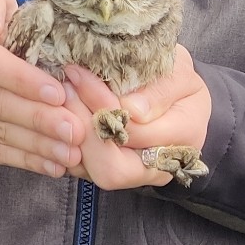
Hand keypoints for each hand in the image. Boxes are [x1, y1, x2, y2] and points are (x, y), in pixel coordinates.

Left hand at [61, 50, 212, 190]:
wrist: (175, 96)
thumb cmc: (176, 77)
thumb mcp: (179, 71)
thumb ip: (161, 89)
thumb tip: (133, 110)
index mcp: (184, 136)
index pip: (135, 131)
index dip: (103, 104)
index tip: (79, 73)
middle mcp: (159, 166)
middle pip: (112, 168)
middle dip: (83, 126)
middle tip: (65, 88)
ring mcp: (133, 174)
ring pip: (92, 172)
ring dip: (70, 136)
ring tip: (60, 96)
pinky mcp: (108, 171)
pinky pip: (81, 169)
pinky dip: (65, 143)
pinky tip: (60, 113)